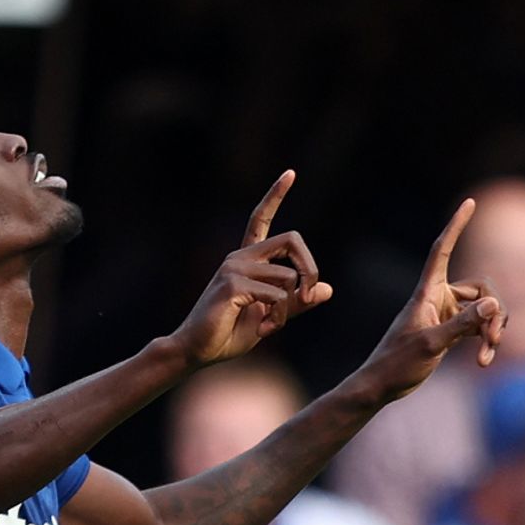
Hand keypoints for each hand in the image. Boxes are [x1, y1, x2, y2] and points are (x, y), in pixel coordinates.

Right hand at [173, 170, 334, 365]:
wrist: (197, 351)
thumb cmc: (229, 334)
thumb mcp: (272, 317)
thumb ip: (297, 303)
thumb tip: (327, 290)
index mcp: (247, 260)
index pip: (261, 219)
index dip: (275, 195)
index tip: (291, 173)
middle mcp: (239, 257)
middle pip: (292, 239)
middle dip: (310, 268)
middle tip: (309, 297)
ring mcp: (234, 268)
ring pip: (288, 277)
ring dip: (289, 309)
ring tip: (269, 326)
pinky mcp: (232, 284)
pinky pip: (278, 296)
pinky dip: (279, 317)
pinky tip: (263, 330)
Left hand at [355, 199, 506, 403]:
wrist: (382, 386)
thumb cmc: (397, 364)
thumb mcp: (432, 344)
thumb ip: (464, 323)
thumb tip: (494, 303)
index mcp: (427, 292)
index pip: (442, 249)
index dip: (456, 225)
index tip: (469, 202)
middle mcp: (438, 298)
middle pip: (481, 287)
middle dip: (494, 311)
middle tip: (493, 338)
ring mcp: (446, 314)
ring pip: (484, 309)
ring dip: (492, 331)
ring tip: (487, 355)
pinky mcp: (451, 331)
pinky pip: (478, 327)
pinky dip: (485, 342)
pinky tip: (483, 362)